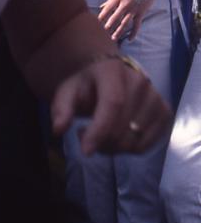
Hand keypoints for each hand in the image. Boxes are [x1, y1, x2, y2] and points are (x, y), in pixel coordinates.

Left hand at [51, 55, 170, 155]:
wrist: (111, 75)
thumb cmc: (87, 85)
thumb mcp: (68, 91)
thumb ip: (61, 108)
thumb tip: (58, 129)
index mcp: (113, 70)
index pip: (113, 103)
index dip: (100, 130)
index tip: (85, 151)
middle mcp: (140, 81)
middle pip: (122, 127)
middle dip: (100, 142)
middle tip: (83, 135)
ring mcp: (156, 97)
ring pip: (133, 140)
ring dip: (112, 147)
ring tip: (99, 134)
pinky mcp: (165, 113)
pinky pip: (145, 146)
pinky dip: (127, 149)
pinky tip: (116, 136)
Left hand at [97, 0, 159, 39]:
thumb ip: (111, 1)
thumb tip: (101, 8)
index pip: (108, 7)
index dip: (102, 15)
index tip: (96, 22)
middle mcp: (125, 3)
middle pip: (115, 16)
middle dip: (109, 24)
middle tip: (102, 32)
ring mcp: (134, 9)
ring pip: (125, 22)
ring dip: (119, 31)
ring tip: (113, 38)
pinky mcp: (141, 13)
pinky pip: (137, 25)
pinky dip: (133, 33)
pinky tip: (129, 39)